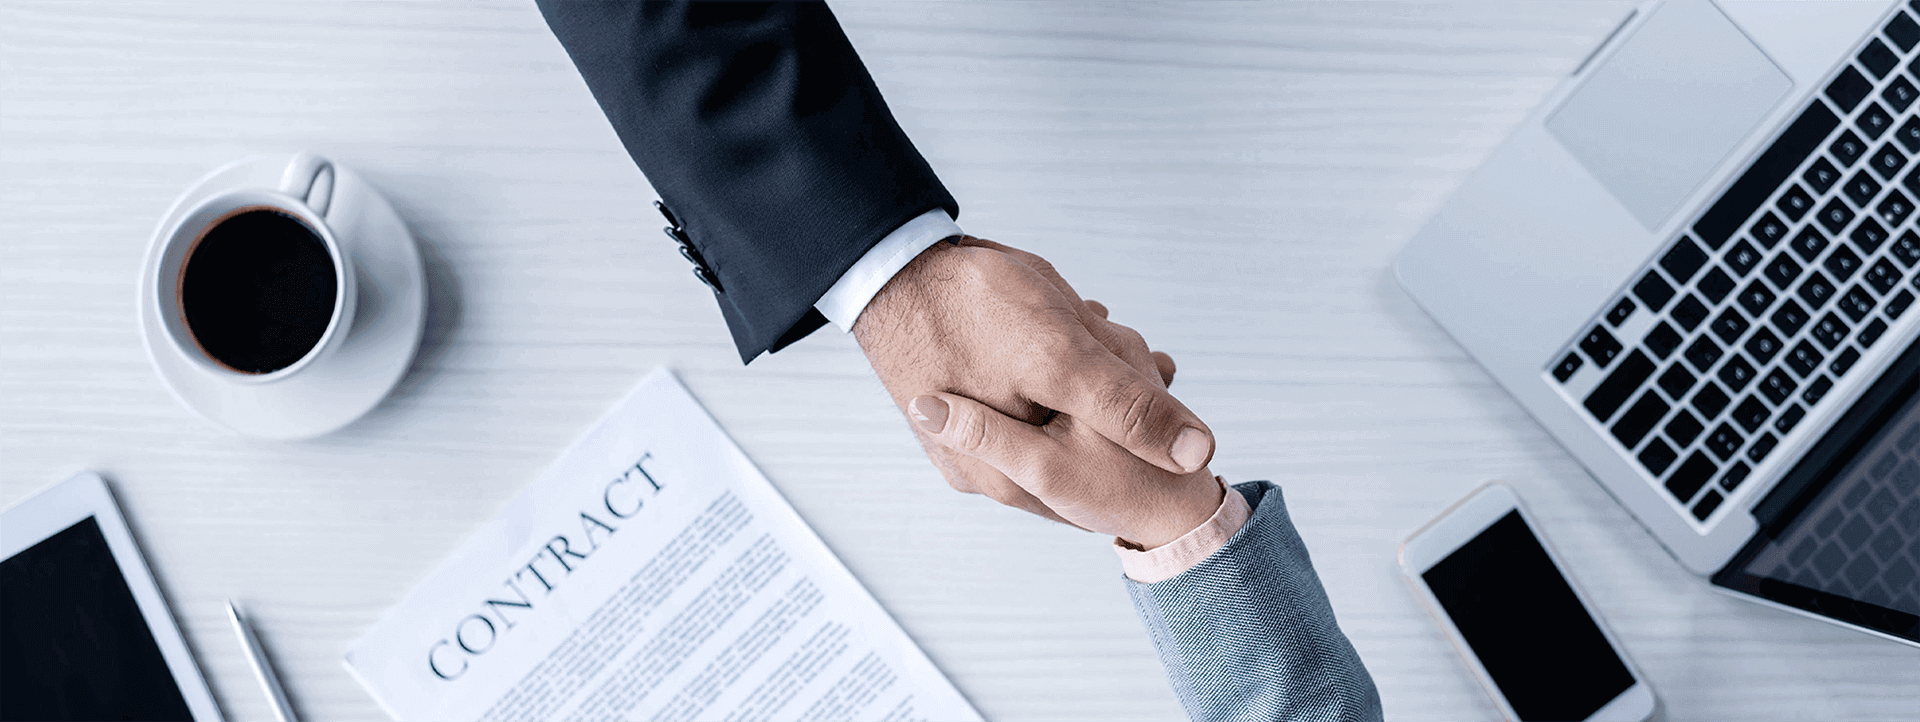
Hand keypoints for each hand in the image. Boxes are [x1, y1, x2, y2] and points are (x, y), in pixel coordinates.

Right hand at [854, 236, 1213, 526]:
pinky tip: (1051, 315)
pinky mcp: (962, 395)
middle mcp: (987, 467)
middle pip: (1086, 440)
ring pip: (1062, 405)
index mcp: (1012, 475)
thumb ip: (1128, 410)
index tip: (1150, 377)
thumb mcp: (1063, 358)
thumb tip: (1195, 455)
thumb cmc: (967, 308)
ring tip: (1083, 320)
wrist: (887, 265)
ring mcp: (970, 433)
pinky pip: (1029, 382)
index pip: (1110, 476)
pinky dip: (1051, 351)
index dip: (1142, 430)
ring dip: (1085, 363)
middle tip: (1109, 336)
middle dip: (1112, 390)